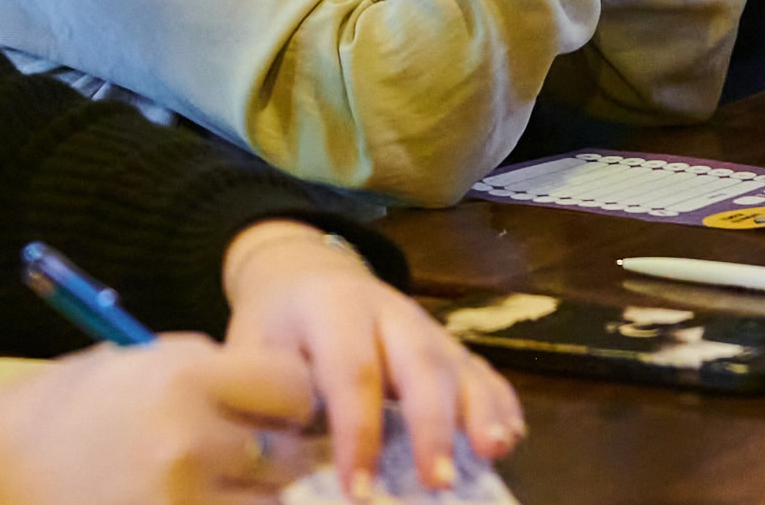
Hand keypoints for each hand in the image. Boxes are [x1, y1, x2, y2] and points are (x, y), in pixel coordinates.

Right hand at [0, 334, 314, 504]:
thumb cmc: (45, 413)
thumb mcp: (123, 362)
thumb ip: (196, 366)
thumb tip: (261, 385)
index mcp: (183, 377)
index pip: (292, 387)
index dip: (292, 398)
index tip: (279, 407)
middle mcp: (191, 441)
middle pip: (288, 455)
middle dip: (278, 456)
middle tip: (253, 456)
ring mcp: (178, 502)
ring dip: (253, 499)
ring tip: (213, 484)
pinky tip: (192, 500)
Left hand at [222, 221, 523, 498]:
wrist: (302, 280)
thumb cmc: (276, 332)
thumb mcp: (254, 354)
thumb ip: (267, 404)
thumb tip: (274, 465)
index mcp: (330, 309)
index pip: (350, 370)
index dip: (358, 430)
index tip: (359, 489)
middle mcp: (386, 310)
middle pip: (417, 362)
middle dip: (430, 424)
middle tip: (437, 482)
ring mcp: (423, 324)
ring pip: (456, 363)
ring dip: (477, 410)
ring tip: (492, 453)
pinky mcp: (446, 343)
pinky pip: (480, 369)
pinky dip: (499, 402)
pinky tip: (510, 437)